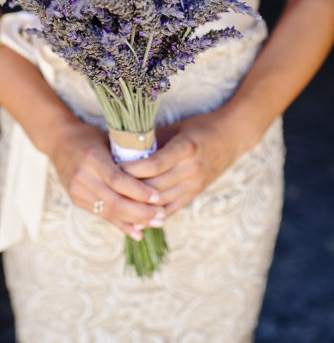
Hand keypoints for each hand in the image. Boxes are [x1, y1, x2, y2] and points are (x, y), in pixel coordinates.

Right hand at [49, 118, 164, 239]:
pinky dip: (121, 223)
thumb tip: (156, 173)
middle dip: (141, 212)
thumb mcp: (109, 139)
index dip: (139, 191)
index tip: (157, 197)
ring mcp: (77, 191)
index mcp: (92, 157)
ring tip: (156, 222)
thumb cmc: (91, 137)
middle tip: (162, 214)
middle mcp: (82, 177)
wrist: (59, 141)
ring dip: (134, 220)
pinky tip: (138, 231)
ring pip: (109, 212)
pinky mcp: (77, 200)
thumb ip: (127, 157)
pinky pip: (102, 215)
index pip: (118, 180)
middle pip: (115, 201)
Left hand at [121, 110, 246, 217]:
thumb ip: (154, 141)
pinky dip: (154, 214)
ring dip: (139, 204)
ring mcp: (195, 184)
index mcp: (185, 149)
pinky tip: (137, 215)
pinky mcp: (196, 193)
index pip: (153, 165)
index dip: (131, 169)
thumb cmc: (200, 127)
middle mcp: (191, 170)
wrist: (232, 137)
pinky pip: (172, 209)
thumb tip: (124, 149)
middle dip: (130, 189)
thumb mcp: (177, 129)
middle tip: (109, 186)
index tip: (113, 167)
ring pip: (161, 202)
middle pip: (154, 186)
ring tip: (117, 202)